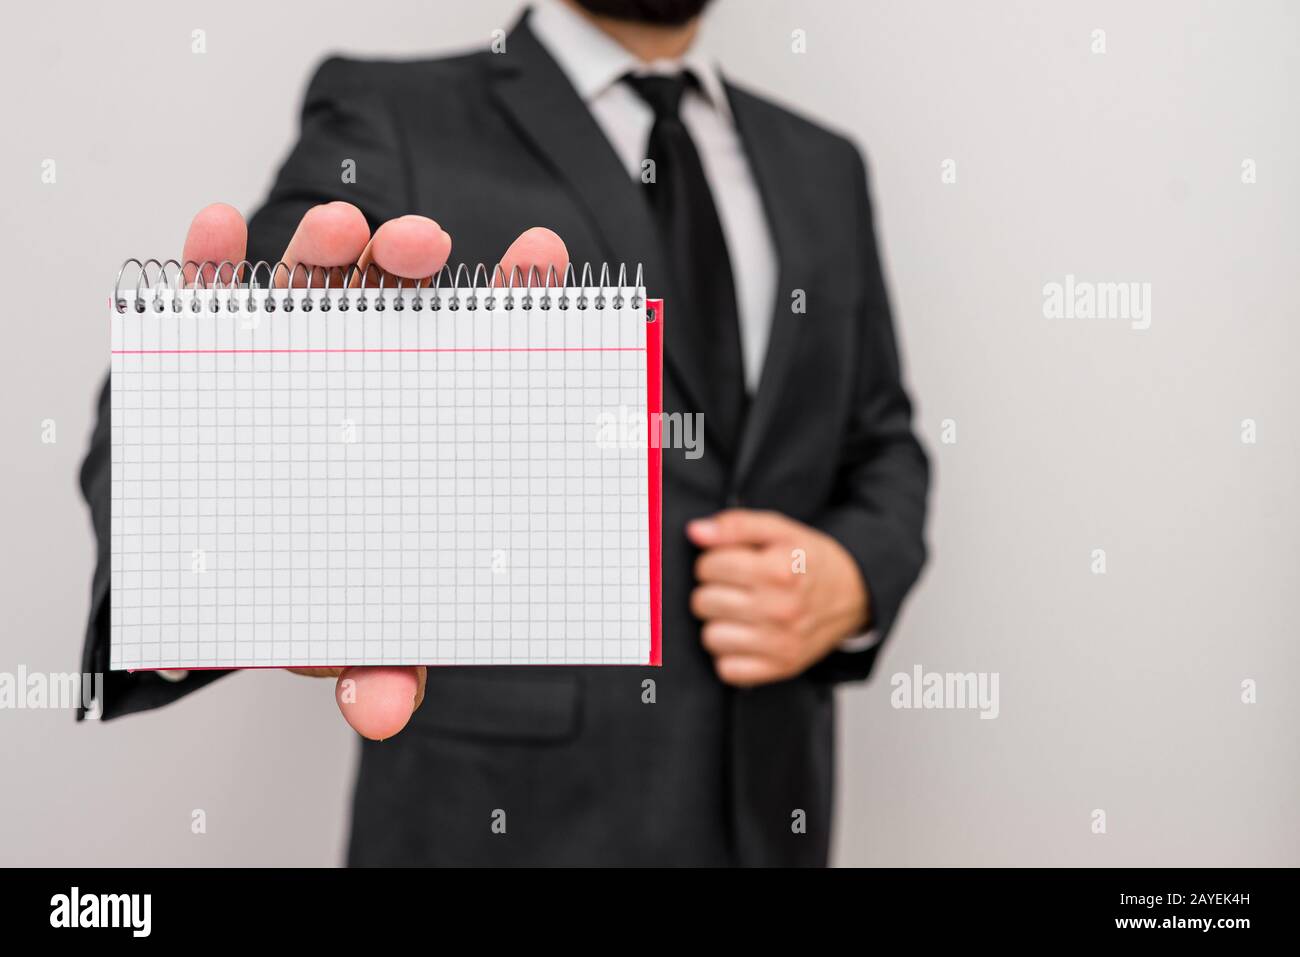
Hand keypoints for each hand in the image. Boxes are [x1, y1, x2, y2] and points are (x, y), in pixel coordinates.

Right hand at [177, 201, 569, 739]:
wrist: (254, 578)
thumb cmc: (336, 587)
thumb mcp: (366, 628)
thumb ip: (381, 659)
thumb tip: (382, 712)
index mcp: (431, 422)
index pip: (484, 351)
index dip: (519, 303)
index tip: (542, 257)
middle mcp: (374, 374)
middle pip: (399, 298)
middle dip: (411, 258)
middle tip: (423, 244)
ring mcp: (300, 358)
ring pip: (316, 286)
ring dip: (327, 247)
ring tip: (337, 229)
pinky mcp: (225, 359)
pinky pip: (217, 306)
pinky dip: (215, 266)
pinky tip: (217, 228)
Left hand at [687, 509, 869, 686]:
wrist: (853, 594)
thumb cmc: (808, 560)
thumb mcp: (780, 530)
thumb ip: (736, 525)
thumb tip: (695, 532)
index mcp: (778, 570)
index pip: (708, 567)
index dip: (713, 561)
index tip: (730, 563)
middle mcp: (781, 609)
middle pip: (703, 602)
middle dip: (713, 590)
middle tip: (735, 587)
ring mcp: (782, 643)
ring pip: (710, 637)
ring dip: (719, 623)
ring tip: (739, 611)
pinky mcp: (782, 668)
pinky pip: (727, 669)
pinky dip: (731, 654)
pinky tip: (746, 636)